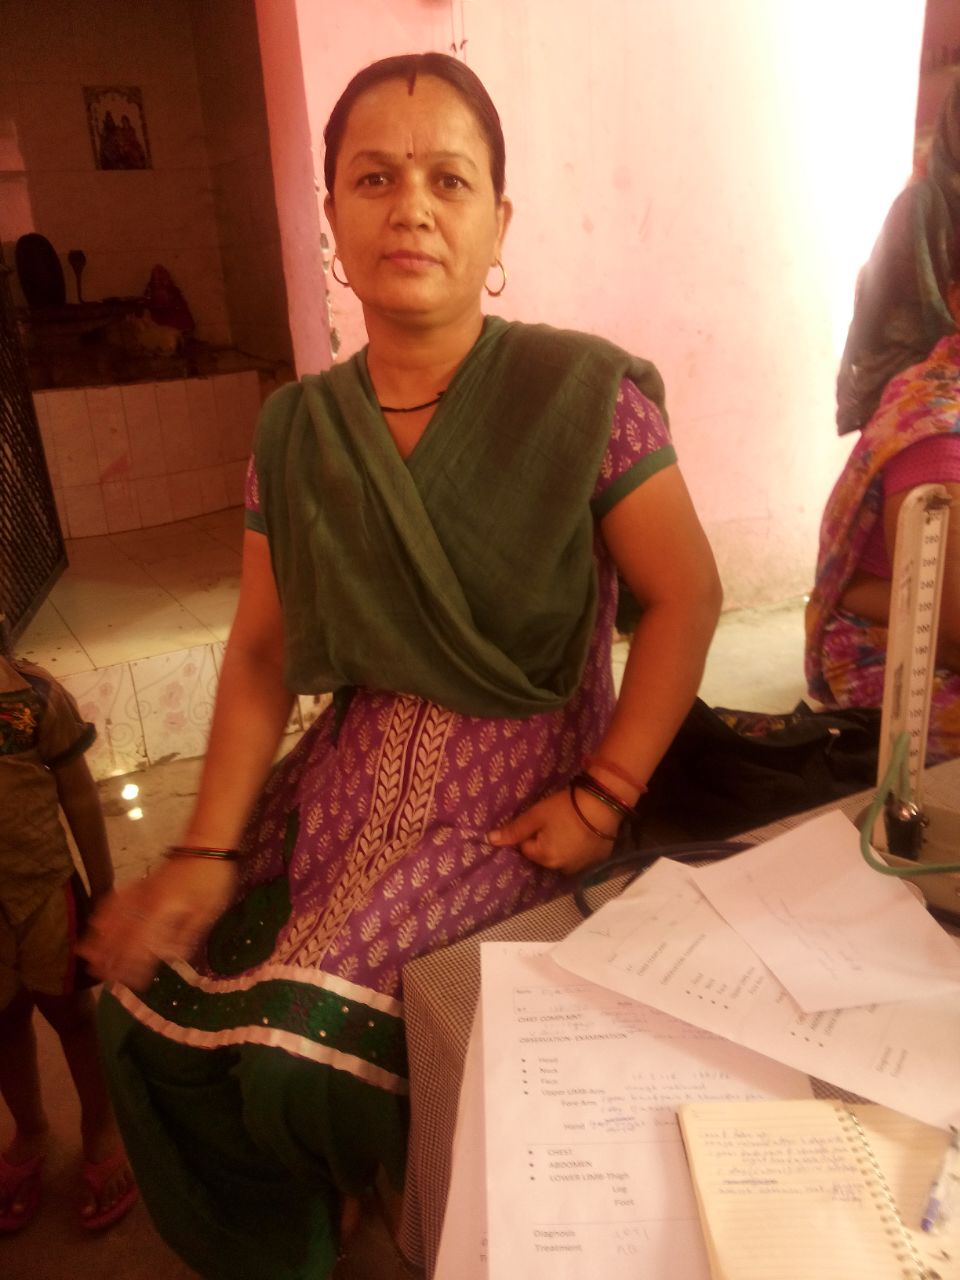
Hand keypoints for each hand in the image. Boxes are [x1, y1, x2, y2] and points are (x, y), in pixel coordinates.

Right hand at [78, 856, 237, 990]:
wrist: (206, 845)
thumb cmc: (211, 879)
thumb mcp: (208, 910)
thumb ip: (187, 933)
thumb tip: (170, 956)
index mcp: (165, 910)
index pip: (144, 943)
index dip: (136, 965)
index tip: (130, 983)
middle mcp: (147, 902)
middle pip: (123, 933)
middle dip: (110, 957)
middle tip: (99, 976)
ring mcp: (140, 891)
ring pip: (113, 917)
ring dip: (99, 938)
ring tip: (86, 955)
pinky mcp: (140, 883)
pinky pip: (116, 898)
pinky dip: (104, 912)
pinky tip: (95, 922)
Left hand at [488, 788, 617, 874]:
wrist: (603, 805)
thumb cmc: (565, 808)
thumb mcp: (536, 815)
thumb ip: (514, 830)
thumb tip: (489, 840)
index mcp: (544, 858)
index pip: (526, 848)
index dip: (530, 833)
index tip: (540, 819)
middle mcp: (562, 868)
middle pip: (544, 855)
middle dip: (545, 841)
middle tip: (556, 821)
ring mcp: (582, 867)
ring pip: (562, 857)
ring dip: (562, 846)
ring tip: (570, 826)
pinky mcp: (597, 861)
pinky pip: (581, 857)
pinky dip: (579, 848)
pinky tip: (584, 833)